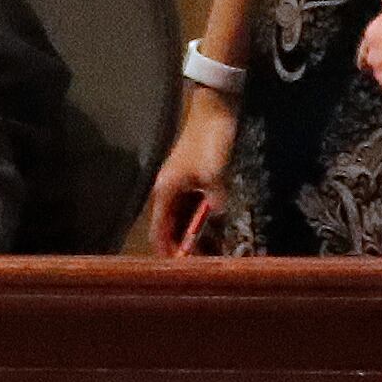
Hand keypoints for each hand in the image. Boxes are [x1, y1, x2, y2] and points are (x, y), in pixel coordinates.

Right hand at [144, 88, 237, 255]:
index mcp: (165, 192)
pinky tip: (221, 228)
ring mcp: (181, 184)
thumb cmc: (211, 141)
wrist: (217, 107)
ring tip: (216, 251)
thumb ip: (217, 205)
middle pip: (171, 229)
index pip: (159, 233)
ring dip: (196, 235)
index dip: (170, 255)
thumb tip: (222, 228)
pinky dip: (204, 221)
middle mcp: (168, 191)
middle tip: (207, 266)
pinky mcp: (195, 179)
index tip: (185, 275)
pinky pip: (196, 208)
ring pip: (184, 219)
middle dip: (186, 248)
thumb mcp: (216, 176)